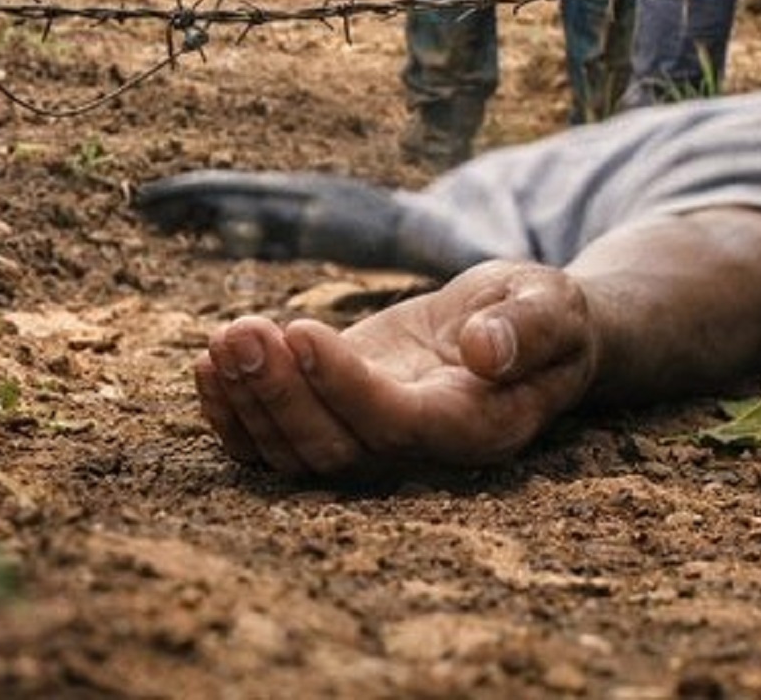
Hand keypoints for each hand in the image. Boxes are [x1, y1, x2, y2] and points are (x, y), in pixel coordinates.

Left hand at [194, 260, 600, 477]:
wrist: (516, 331)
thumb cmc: (543, 319)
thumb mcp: (554, 308)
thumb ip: (530, 331)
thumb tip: (485, 351)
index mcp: (475, 429)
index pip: (398, 425)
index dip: (344, 388)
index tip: (303, 333)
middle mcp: (417, 451)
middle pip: (334, 449)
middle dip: (280, 395)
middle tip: (240, 335)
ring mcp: (371, 440)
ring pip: (295, 452)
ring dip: (248, 401)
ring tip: (220, 343)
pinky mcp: (336, 417)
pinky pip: (275, 442)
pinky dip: (234, 417)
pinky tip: (206, 368)